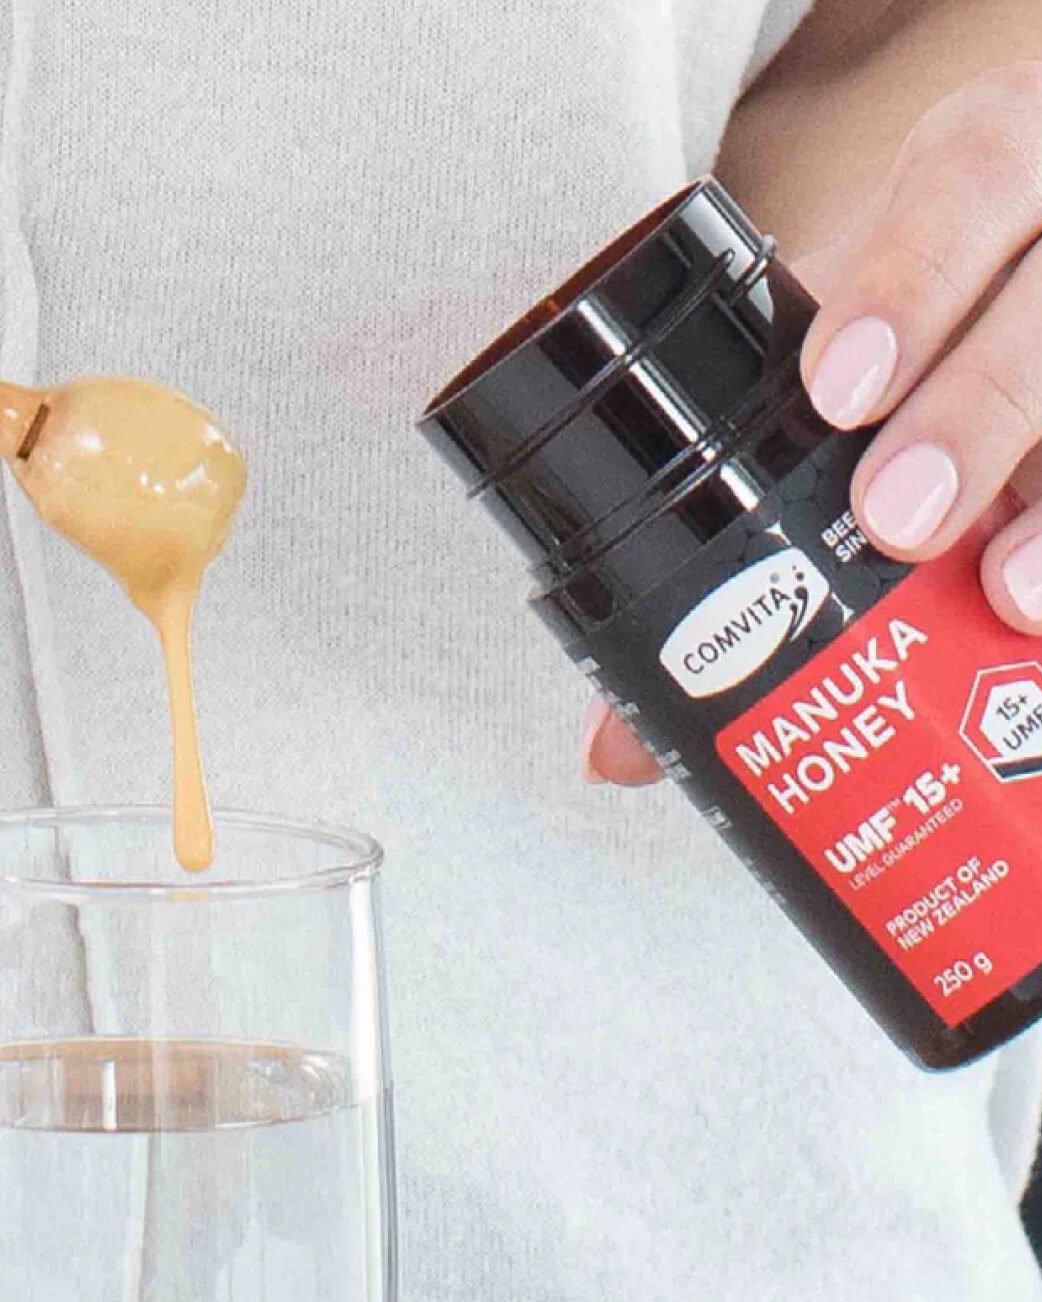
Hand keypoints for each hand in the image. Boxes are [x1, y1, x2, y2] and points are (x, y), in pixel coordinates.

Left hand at [581, 63, 1041, 785]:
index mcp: (984, 175)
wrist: (1041, 259)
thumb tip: (616, 746)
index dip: (905, 284)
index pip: (963, 182)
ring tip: (1012, 598)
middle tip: (900, 522)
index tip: (834, 394)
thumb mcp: (845, 364)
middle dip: (978, 404)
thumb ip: (733, 498)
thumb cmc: (933, 332)